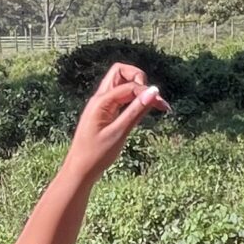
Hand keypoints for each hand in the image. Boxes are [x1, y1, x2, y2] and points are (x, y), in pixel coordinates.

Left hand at [64, 63, 166, 183]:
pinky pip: (120, 97)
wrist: (80, 170)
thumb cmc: (96, 155)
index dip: (148, 92)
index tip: (163, 106)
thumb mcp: (119, 133)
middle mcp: (100, 99)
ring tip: (151, 104)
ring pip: (120, 83)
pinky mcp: (104, 112)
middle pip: (120, 72)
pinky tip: (142, 110)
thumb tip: (154, 91)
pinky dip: (132, 99)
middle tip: (151, 96)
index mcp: (101, 102)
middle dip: (138, 78)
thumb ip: (136, 111)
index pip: (129, 86)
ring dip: (136, 88)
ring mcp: (101, 105)